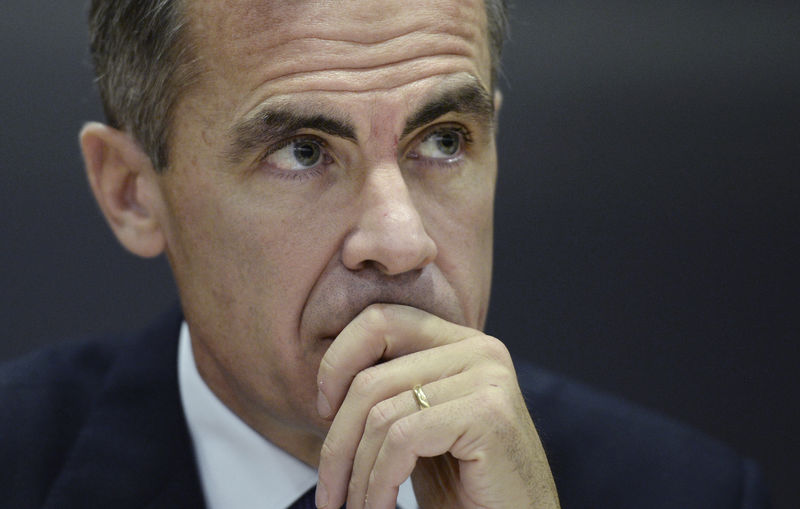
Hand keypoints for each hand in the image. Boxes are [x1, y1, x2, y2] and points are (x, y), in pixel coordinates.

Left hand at [315, 304, 559, 508]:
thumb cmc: (466, 484)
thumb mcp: (420, 426)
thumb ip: (392, 392)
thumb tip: (326, 383)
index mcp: (460, 342)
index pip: (380, 320)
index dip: (337, 362)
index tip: (323, 413)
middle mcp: (479, 349)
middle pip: (372, 377)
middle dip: (337, 441)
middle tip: (329, 491)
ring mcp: (487, 377)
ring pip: (382, 414)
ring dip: (357, 474)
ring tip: (354, 508)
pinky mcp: (488, 414)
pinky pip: (403, 439)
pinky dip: (380, 482)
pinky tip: (381, 507)